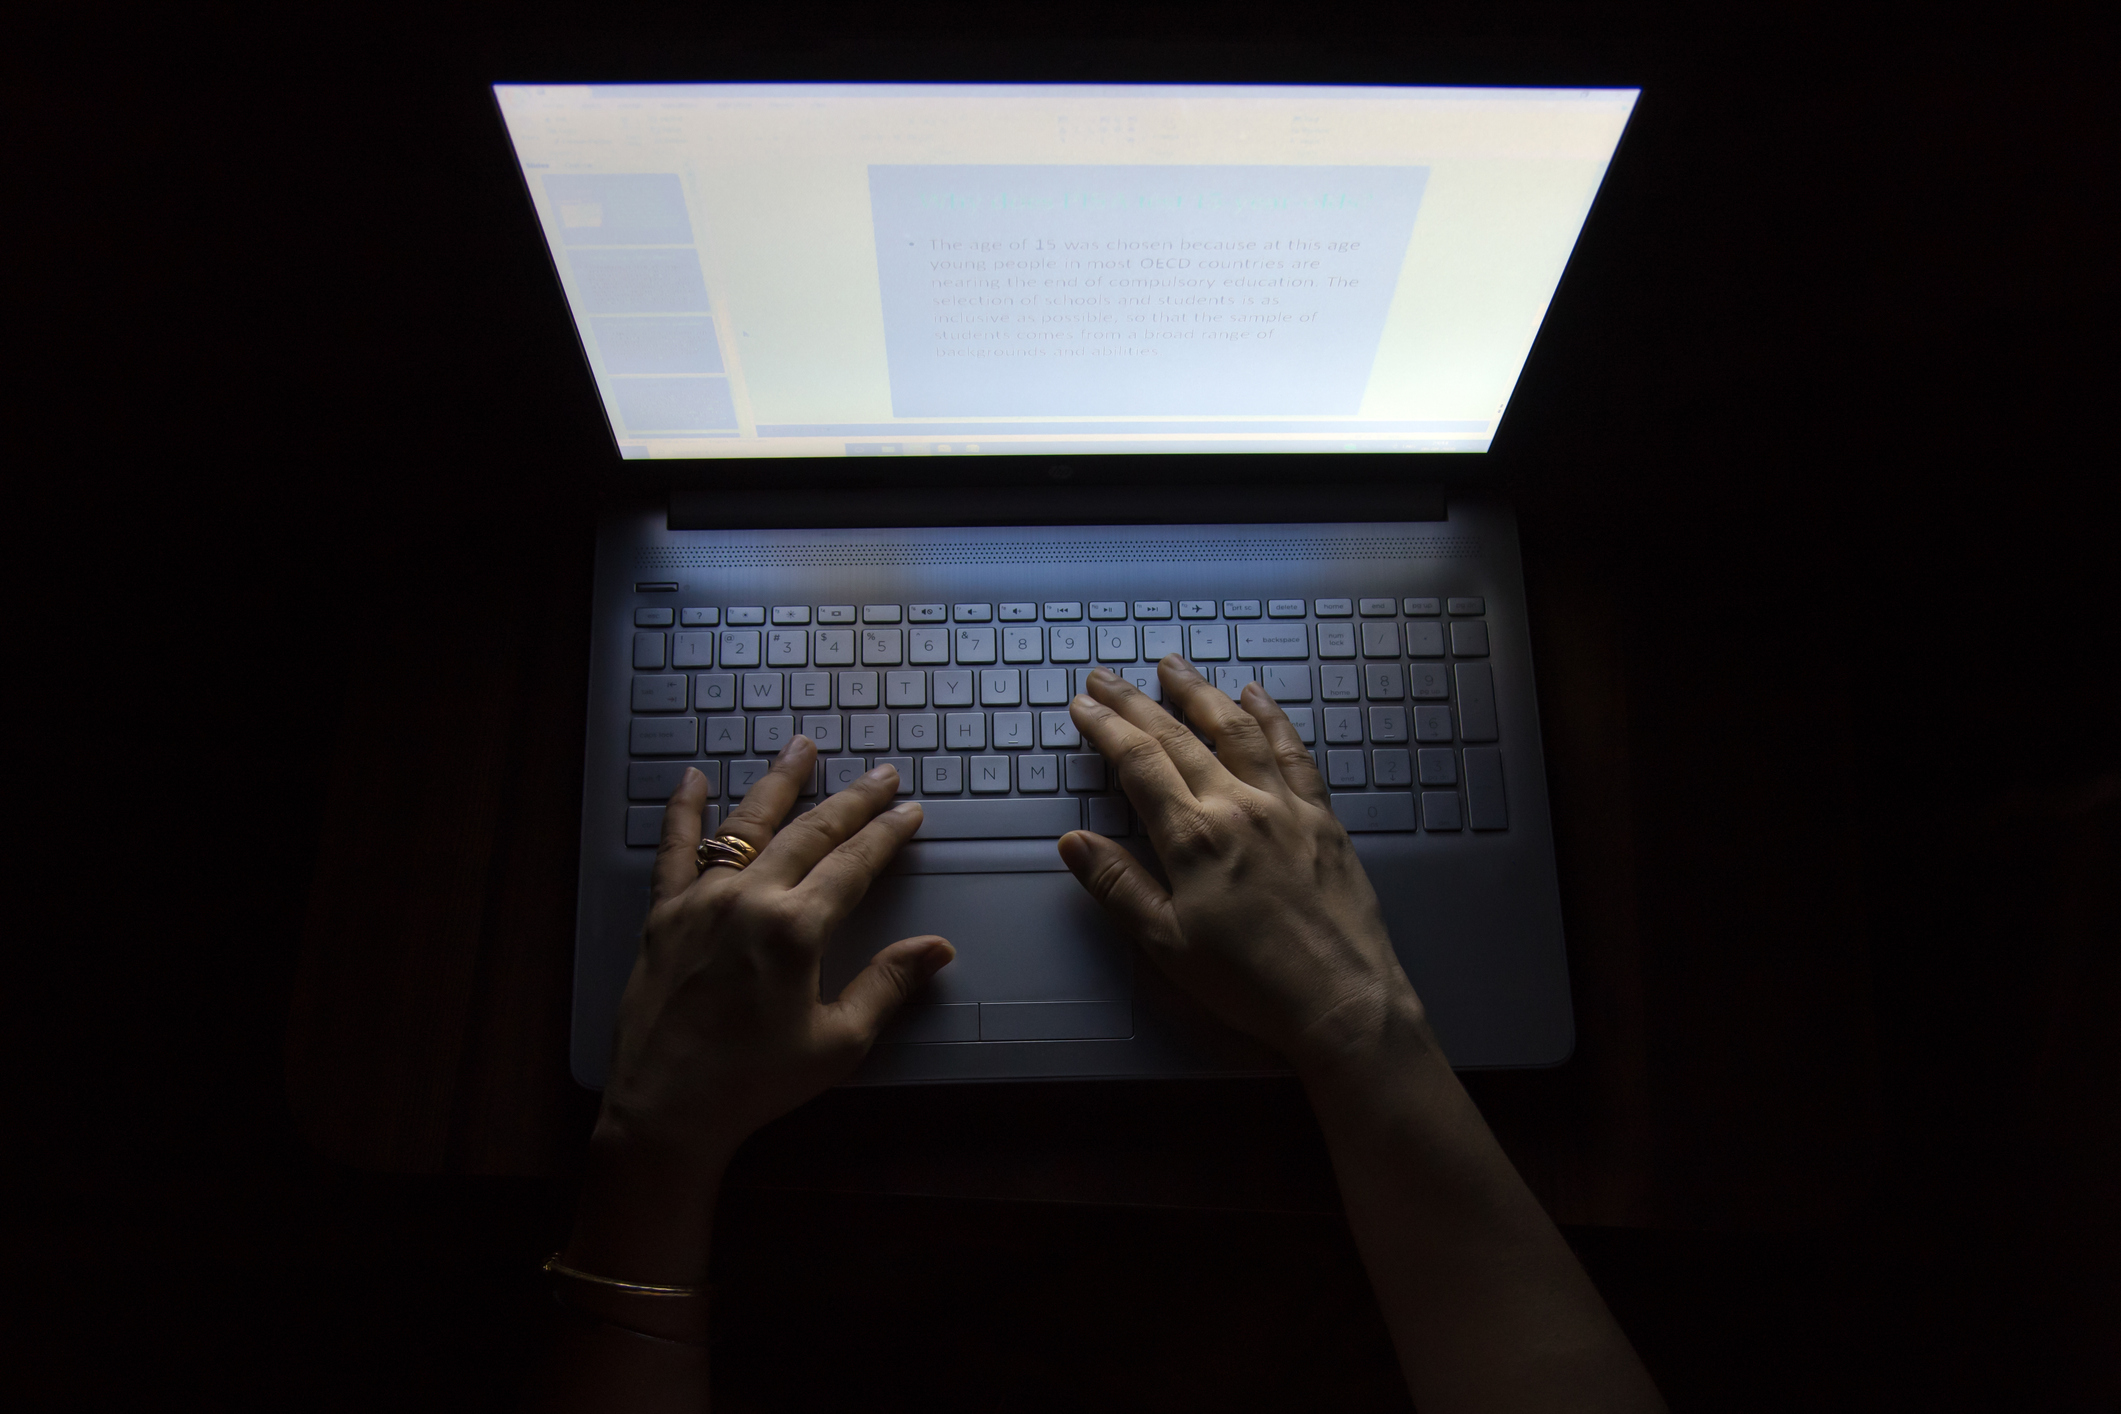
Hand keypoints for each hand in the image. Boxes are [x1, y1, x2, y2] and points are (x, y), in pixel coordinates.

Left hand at [599, 738, 953, 1160]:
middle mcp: (748, 899)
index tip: (909, 810)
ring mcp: (700, 900)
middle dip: (850, 801)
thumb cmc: (755, 1082)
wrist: (664, 1108)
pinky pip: (673, 849)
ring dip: (779, 784)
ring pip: (746, 825)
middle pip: (809, 833)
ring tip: (801, 748)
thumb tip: (938, 949)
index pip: (853, 865)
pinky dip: (684, 811)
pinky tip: (693, 779)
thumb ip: (886, 985)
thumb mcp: (836, 1042)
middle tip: (880, 773)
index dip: (886, 834)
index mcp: (795, 930)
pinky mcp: (662, 913)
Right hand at [1060, 658, 1422, 1067]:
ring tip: (1173, 665)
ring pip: (1235, 729)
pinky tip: (1255, 695)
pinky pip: (1292, 751)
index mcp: (1194, 838)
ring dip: (1200, 692)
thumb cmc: (1249, 982)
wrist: (1341, 999)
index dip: (1106, 728)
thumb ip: (1117, 886)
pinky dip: (1271, 717)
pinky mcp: (1321, 816)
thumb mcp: (1166, 944)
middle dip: (1136, 701)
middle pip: (1178, 736)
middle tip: (1107, 675)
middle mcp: (1239, 806)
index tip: (1083, 705)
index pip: (1138, 763)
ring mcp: (1285, 806)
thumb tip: (1072, 841)